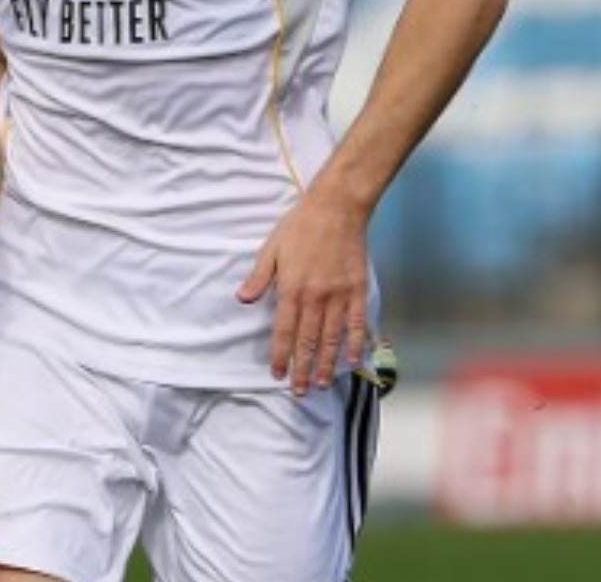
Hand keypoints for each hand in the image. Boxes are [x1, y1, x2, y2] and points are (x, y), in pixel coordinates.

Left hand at [235, 190, 369, 395]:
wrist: (336, 209)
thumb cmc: (299, 227)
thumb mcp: (270, 249)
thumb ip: (259, 278)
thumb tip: (242, 300)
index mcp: (291, 289)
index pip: (284, 331)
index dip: (280, 355)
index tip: (278, 375)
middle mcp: (316, 297)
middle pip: (308, 341)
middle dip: (303, 368)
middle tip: (300, 391)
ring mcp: (339, 296)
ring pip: (332, 338)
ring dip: (327, 364)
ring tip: (322, 384)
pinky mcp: (358, 290)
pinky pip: (358, 323)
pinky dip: (356, 344)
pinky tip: (353, 360)